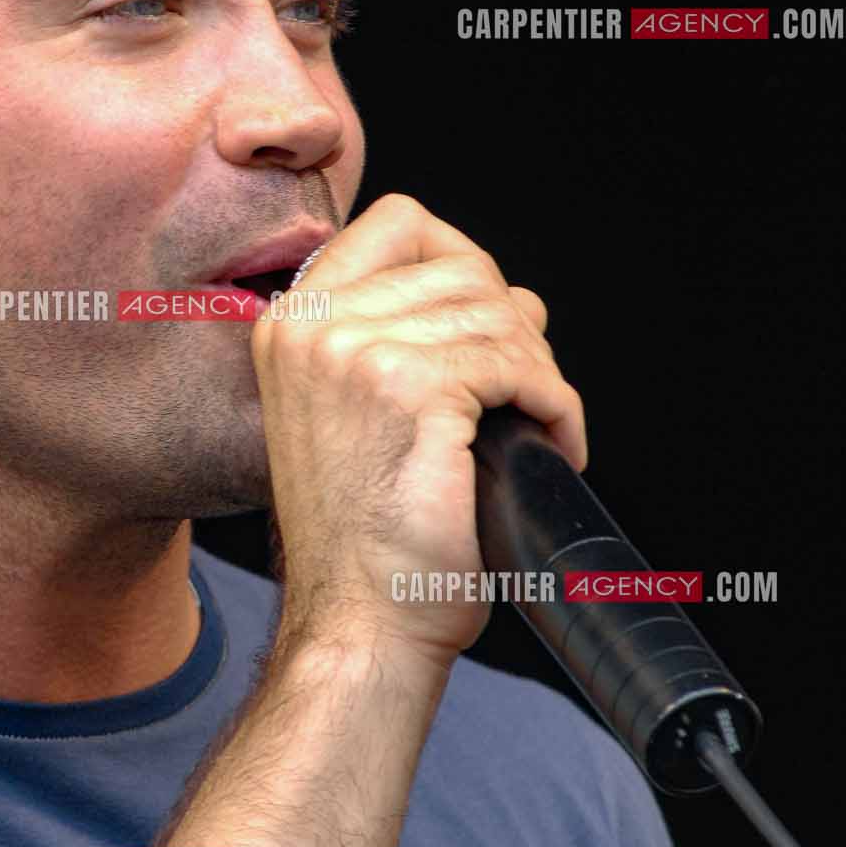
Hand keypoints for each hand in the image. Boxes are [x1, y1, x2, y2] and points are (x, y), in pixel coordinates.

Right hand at [250, 192, 586, 663]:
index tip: (487, 322)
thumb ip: (408, 341)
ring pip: (498, 314)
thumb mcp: (359, 416)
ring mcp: (357, 354)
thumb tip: (517, 298)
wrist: (359, 623)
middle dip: (514, 328)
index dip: (462, 259)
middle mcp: (313, 329)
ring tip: (540, 428)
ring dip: (540, 373)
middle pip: (463, 267)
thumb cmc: (365, 541)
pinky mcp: (413, 390)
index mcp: (290, 326)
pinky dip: (555, 404)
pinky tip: (554, 445)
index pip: (397, 223)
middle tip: (524, 396)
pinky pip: (519, 364)